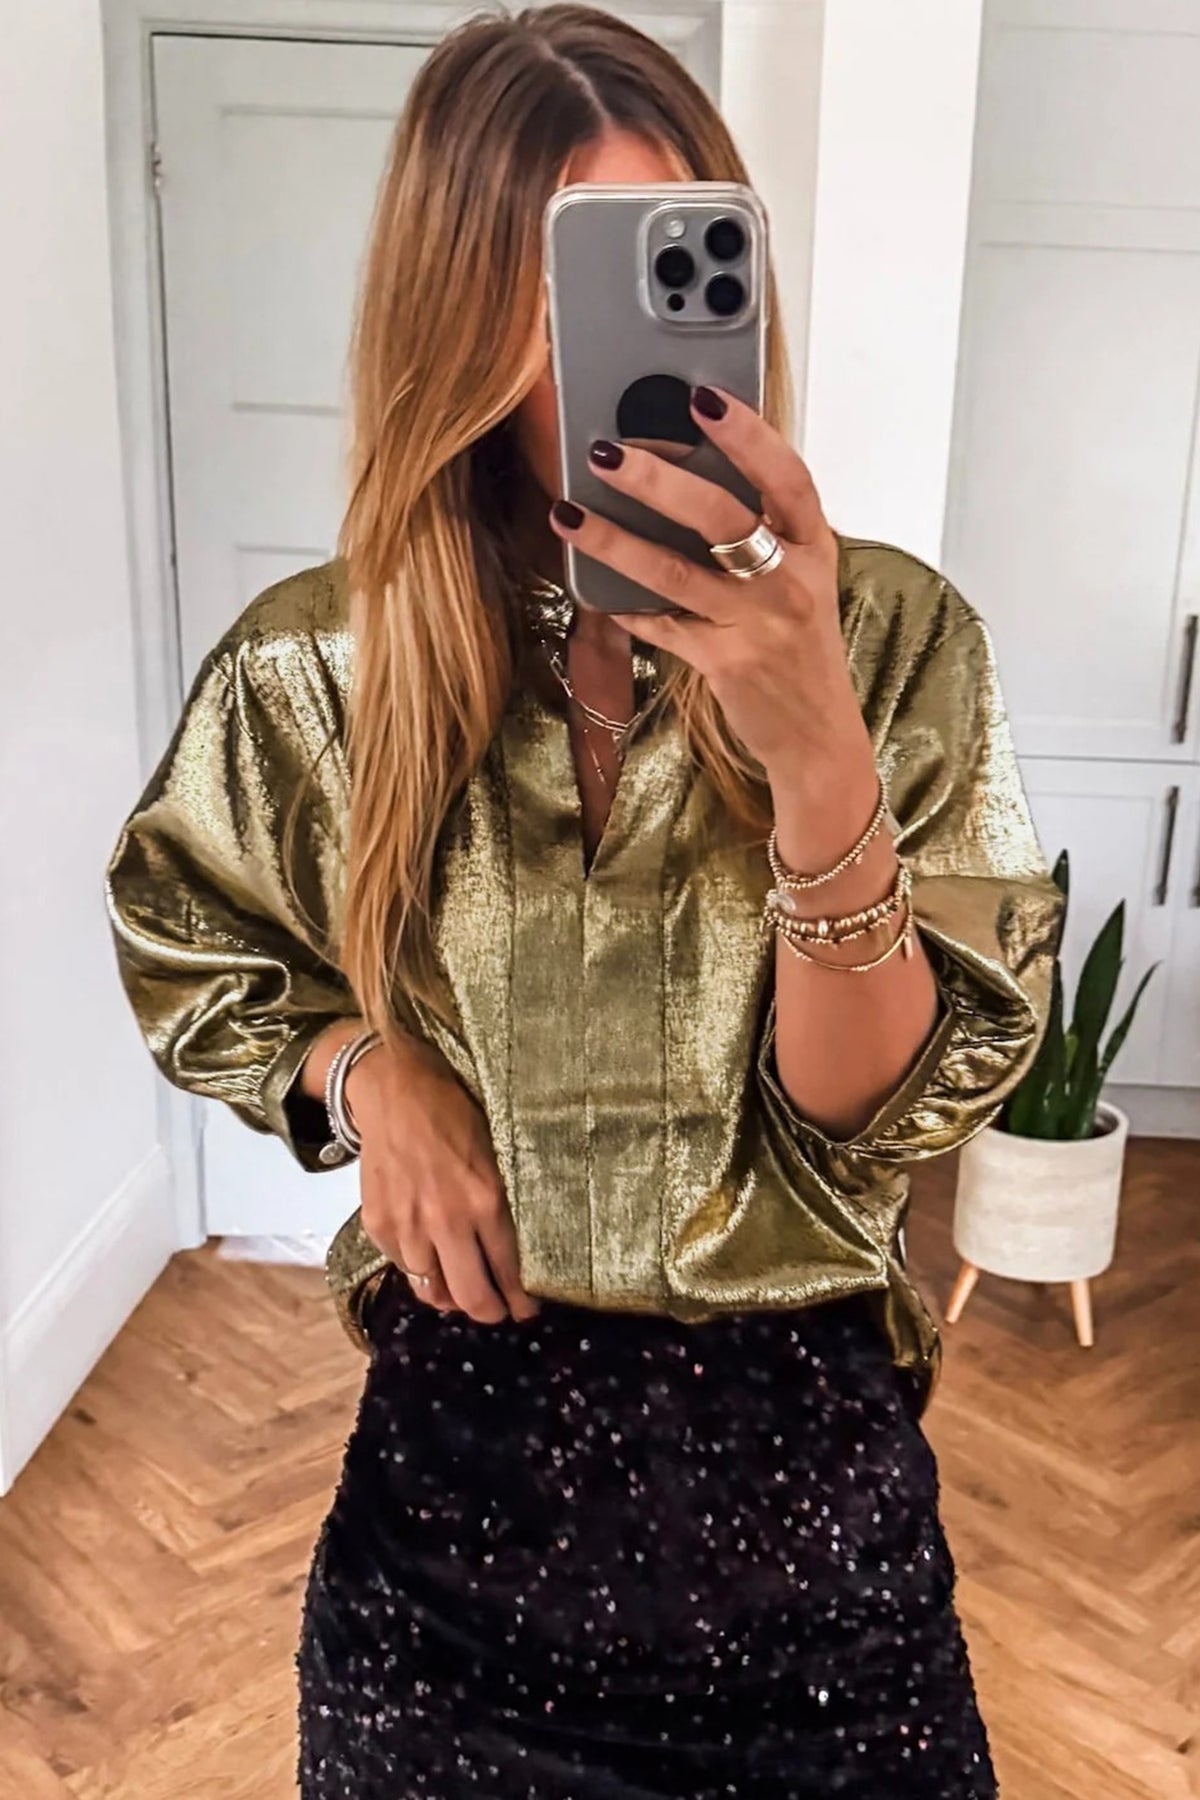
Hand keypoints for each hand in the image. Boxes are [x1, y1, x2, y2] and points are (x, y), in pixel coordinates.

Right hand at [345, 1035, 539, 1323]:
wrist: (395, 1091)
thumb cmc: (453, 1115)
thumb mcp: (493, 1154)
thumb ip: (498, 1205)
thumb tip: (507, 1252)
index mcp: (485, 1201)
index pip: (508, 1271)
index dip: (519, 1300)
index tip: (525, 1310)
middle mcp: (446, 1221)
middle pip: (470, 1296)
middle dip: (489, 1312)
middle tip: (497, 1312)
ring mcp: (408, 1226)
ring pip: (432, 1289)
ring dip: (449, 1294)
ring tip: (461, 1285)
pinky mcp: (378, 1225)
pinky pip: (403, 1266)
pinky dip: (418, 1268)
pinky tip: (429, 1255)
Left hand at [548, 385, 863, 783]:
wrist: (816, 733)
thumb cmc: (797, 642)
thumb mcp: (796, 577)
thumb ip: (759, 530)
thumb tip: (680, 474)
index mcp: (813, 545)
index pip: (787, 476)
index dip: (749, 434)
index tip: (703, 398)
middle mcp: (791, 580)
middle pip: (722, 516)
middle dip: (657, 479)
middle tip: (605, 452)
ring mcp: (759, 624)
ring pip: (677, 572)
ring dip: (615, 540)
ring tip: (569, 513)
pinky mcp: (727, 664)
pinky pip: (664, 627)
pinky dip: (628, 608)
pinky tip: (597, 593)